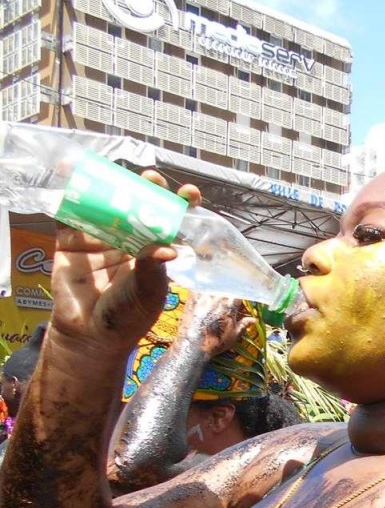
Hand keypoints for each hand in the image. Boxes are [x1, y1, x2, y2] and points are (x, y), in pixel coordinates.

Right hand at [49, 173, 199, 357]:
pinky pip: (70, 213)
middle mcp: (130, 239)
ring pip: (106, 204)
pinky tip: (72, 176)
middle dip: (147, 189)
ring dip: (110, 186)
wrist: (91, 335)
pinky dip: (70, 194)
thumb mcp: (149, 292)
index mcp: (155, 249)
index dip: (181, 205)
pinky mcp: (73, 240)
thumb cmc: (128, 316)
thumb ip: (154, 268)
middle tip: (152, 179)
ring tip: (115, 172)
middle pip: (139, 206)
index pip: (171, 221)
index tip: (190, 193)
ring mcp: (101, 238)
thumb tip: (169, 247)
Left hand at [177, 292, 251, 357]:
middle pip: (226, 287)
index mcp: (230, 305)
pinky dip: (201, 287)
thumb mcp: (234, 335)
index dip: (241, 297)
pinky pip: (198, 286)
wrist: (194, 345)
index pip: (239, 294)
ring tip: (214, 293)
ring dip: (215, 287)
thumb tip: (253, 320)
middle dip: (228, 291)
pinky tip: (201, 291)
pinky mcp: (192, 297)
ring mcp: (204, 296)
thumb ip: (243, 324)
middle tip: (227, 298)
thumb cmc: (216, 342)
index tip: (240, 302)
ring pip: (212, 285)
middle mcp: (218, 297)